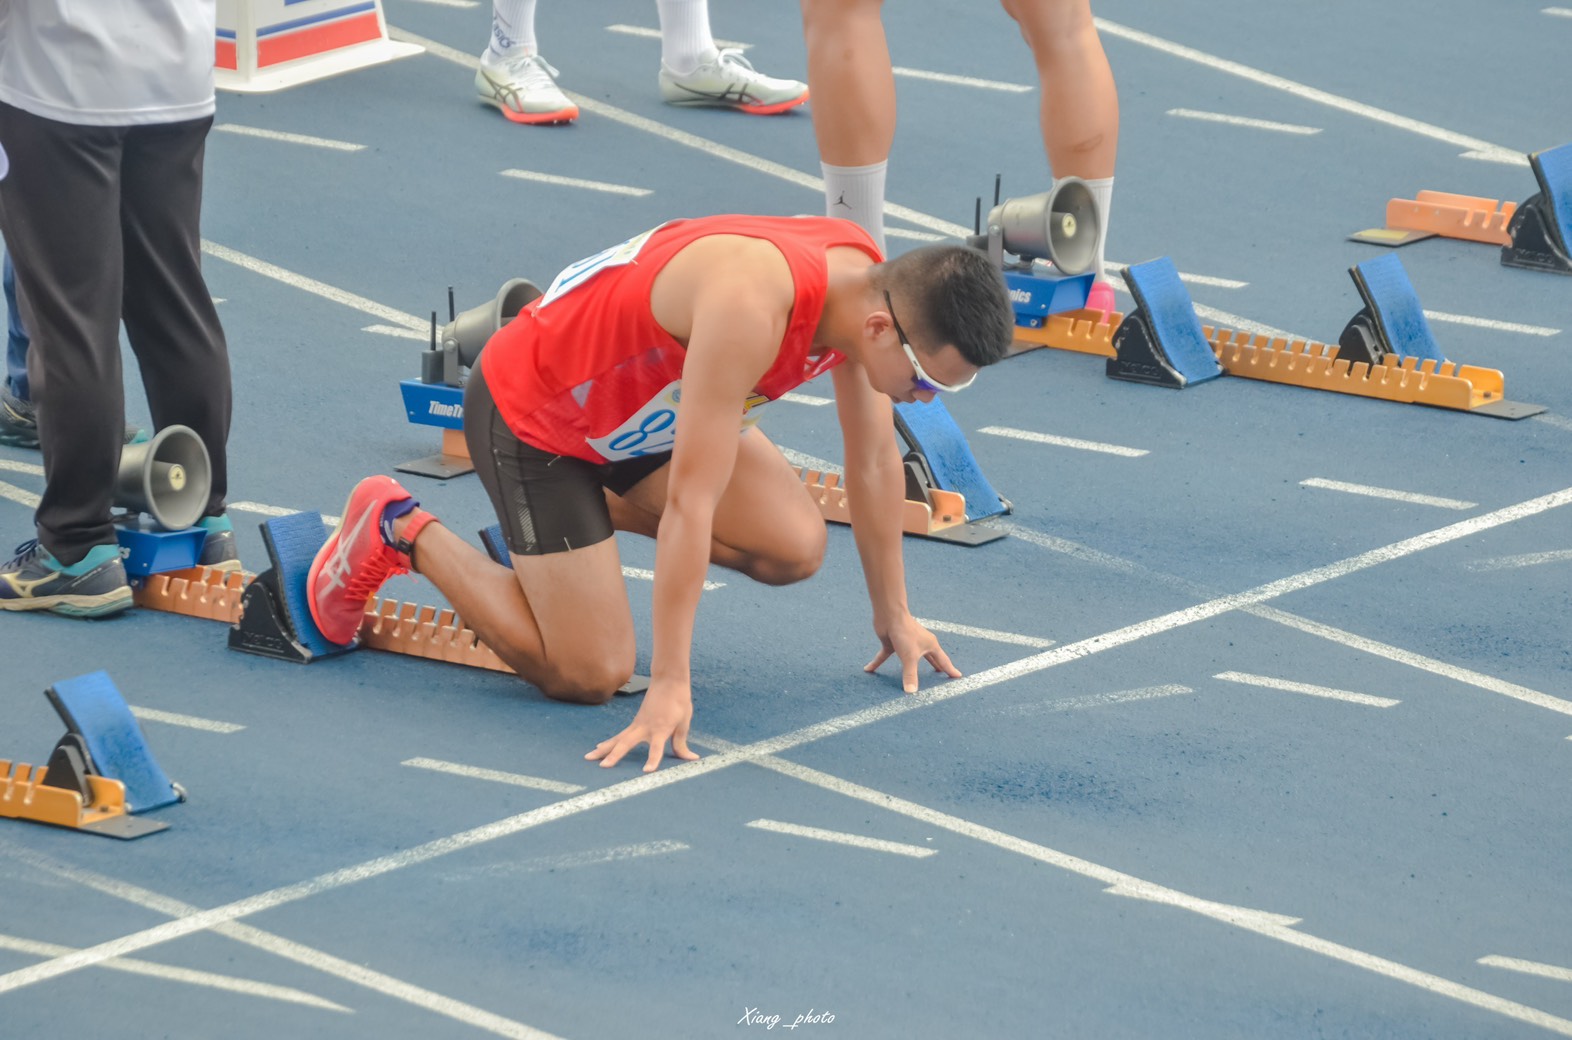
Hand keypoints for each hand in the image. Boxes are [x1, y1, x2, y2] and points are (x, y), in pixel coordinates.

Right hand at [584, 681, 699, 771]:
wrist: (669, 680)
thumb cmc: (679, 701)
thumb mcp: (684, 723)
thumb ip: (682, 743)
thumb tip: (691, 759)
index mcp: (661, 729)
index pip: (656, 748)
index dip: (652, 759)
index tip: (646, 771)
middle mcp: (645, 727)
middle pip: (627, 742)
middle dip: (615, 755)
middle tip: (603, 766)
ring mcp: (638, 724)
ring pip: (618, 738)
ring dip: (604, 748)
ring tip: (588, 757)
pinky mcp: (635, 722)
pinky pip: (620, 734)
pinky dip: (610, 742)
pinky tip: (600, 747)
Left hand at [865, 613, 961, 693]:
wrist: (889, 614)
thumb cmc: (904, 632)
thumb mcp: (909, 657)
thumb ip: (911, 675)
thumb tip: (911, 693)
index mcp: (930, 646)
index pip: (943, 661)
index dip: (950, 670)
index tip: (958, 677)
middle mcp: (920, 644)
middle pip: (930, 659)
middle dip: (935, 667)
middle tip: (942, 676)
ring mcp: (906, 643)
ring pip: (909, 659)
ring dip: (910, 668)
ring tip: (913, 677)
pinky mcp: (892, 643)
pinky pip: (884, 656)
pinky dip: (877, 662)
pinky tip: (868, 669)